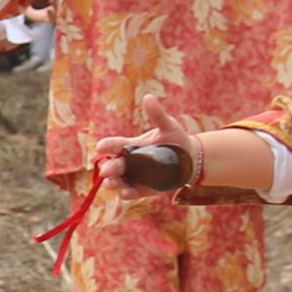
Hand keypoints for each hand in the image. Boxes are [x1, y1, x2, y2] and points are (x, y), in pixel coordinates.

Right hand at [88, 114, 204, 186]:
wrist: (191, 160)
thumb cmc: (176, 140)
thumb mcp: (168, 126)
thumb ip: (157, 114)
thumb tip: (148, 97)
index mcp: (131, 145)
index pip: (114, 145)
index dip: (105, 146)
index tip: (100, 147)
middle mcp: (130, 162)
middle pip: (114, 165)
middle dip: (108, 168)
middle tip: (106, 170)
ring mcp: (135, 176)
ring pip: (118, 181)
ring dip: (112, 183)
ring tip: (111, 183)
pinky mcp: (143, 189)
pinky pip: (131, 193)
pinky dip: (126, 194)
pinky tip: (125, 193)